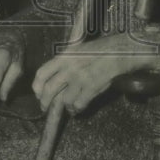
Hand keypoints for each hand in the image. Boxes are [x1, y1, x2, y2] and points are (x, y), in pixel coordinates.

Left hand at [32, 32, 159, 114]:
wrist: (122, 51)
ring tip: (69, 107)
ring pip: (64, 100)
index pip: (41, 73)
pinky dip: (77, 109)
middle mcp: (69, 67)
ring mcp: (81, 77)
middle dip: (46, 102)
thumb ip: (66, 64)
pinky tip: (79, 108)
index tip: (38, 95)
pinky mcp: (92, 86)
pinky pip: (79, 103)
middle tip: (47, 108)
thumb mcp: (79, 50)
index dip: (37, 87)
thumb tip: (55, 80)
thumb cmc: (102, 50)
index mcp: (64, 56)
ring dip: (66, 107)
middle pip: (50, 90)